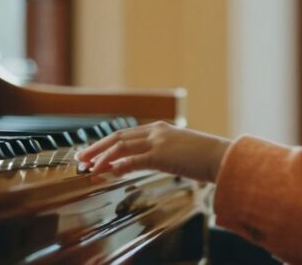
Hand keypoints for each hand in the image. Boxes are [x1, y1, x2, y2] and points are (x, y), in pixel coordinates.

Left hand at [75, 121, 231, 182]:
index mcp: (160, 128)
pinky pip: (132, 160)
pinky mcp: (160, 155)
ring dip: (102, 157)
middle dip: (97, 148)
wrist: (221, 156)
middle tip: (81, 158)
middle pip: (118, 137)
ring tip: (89, 167)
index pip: (126, 134)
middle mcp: (156, 131)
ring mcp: (158, 142)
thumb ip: (157, 155)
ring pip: (121, 146)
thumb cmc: (204, 157)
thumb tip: (137, 165)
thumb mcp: (178, 152)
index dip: (106, 143)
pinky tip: (107, 172)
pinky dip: (117, 165)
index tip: (93, 152)